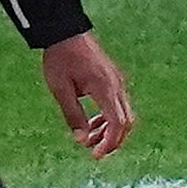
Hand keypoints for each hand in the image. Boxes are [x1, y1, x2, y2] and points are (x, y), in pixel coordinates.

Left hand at [40, 30, 134, 157]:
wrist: (65, 32)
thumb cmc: (60, 59)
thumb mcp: (61, 90)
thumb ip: (73, 116)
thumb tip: (82, 140)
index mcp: (105, 88)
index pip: (117, 124)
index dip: (109, 143)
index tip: (95, 155)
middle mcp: (116, 85)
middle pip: (126, 122)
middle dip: (112, 140)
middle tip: (93, 151)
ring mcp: (117, 81)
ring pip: (123, 114)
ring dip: (109, 130)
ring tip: (88, 138)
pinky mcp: (113, 79)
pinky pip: (118, 105)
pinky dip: (109, 118)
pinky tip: (92, 123)